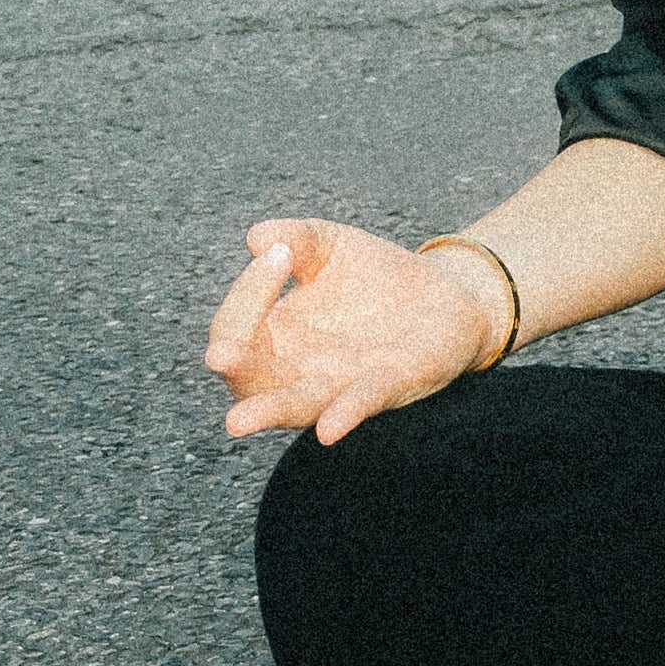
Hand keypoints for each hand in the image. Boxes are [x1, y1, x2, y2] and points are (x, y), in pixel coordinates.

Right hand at [206, 218, 495, 444]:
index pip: (235, 328)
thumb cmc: (373, 277)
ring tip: (237, 421)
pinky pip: (363, 404)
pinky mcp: (392, 385)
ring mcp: (343, 383)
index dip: (246, 294)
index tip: (276, 255)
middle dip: (236, 367)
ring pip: (298, 406)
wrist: (445, 293)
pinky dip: (345, 414)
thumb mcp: (330, 245)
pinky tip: (329, 428)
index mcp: (277, 336)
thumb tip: (258, 237)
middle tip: (219, 355)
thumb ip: (297, 238)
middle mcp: (300, 369)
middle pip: (251, 380)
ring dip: (270, 411)